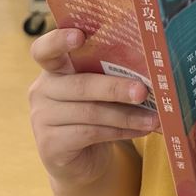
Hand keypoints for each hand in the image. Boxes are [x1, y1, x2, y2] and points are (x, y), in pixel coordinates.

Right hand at [28, 28, 158, 189]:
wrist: (83, 159)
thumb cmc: (97, 112)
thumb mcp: (101, 88)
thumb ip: (112, 74)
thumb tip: (152, 69)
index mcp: (54, 68)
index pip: (45, 49)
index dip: (59, 40)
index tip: (80, 35)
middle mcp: (42, 90)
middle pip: (80, 85)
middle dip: (116, 87)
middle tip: (143, 91)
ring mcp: (42, 119)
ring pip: (90, 112)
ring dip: (127, 115)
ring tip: (153, 117)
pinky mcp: (49, 145)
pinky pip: (90, 133)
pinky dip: (120, 131)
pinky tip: (141, 130)